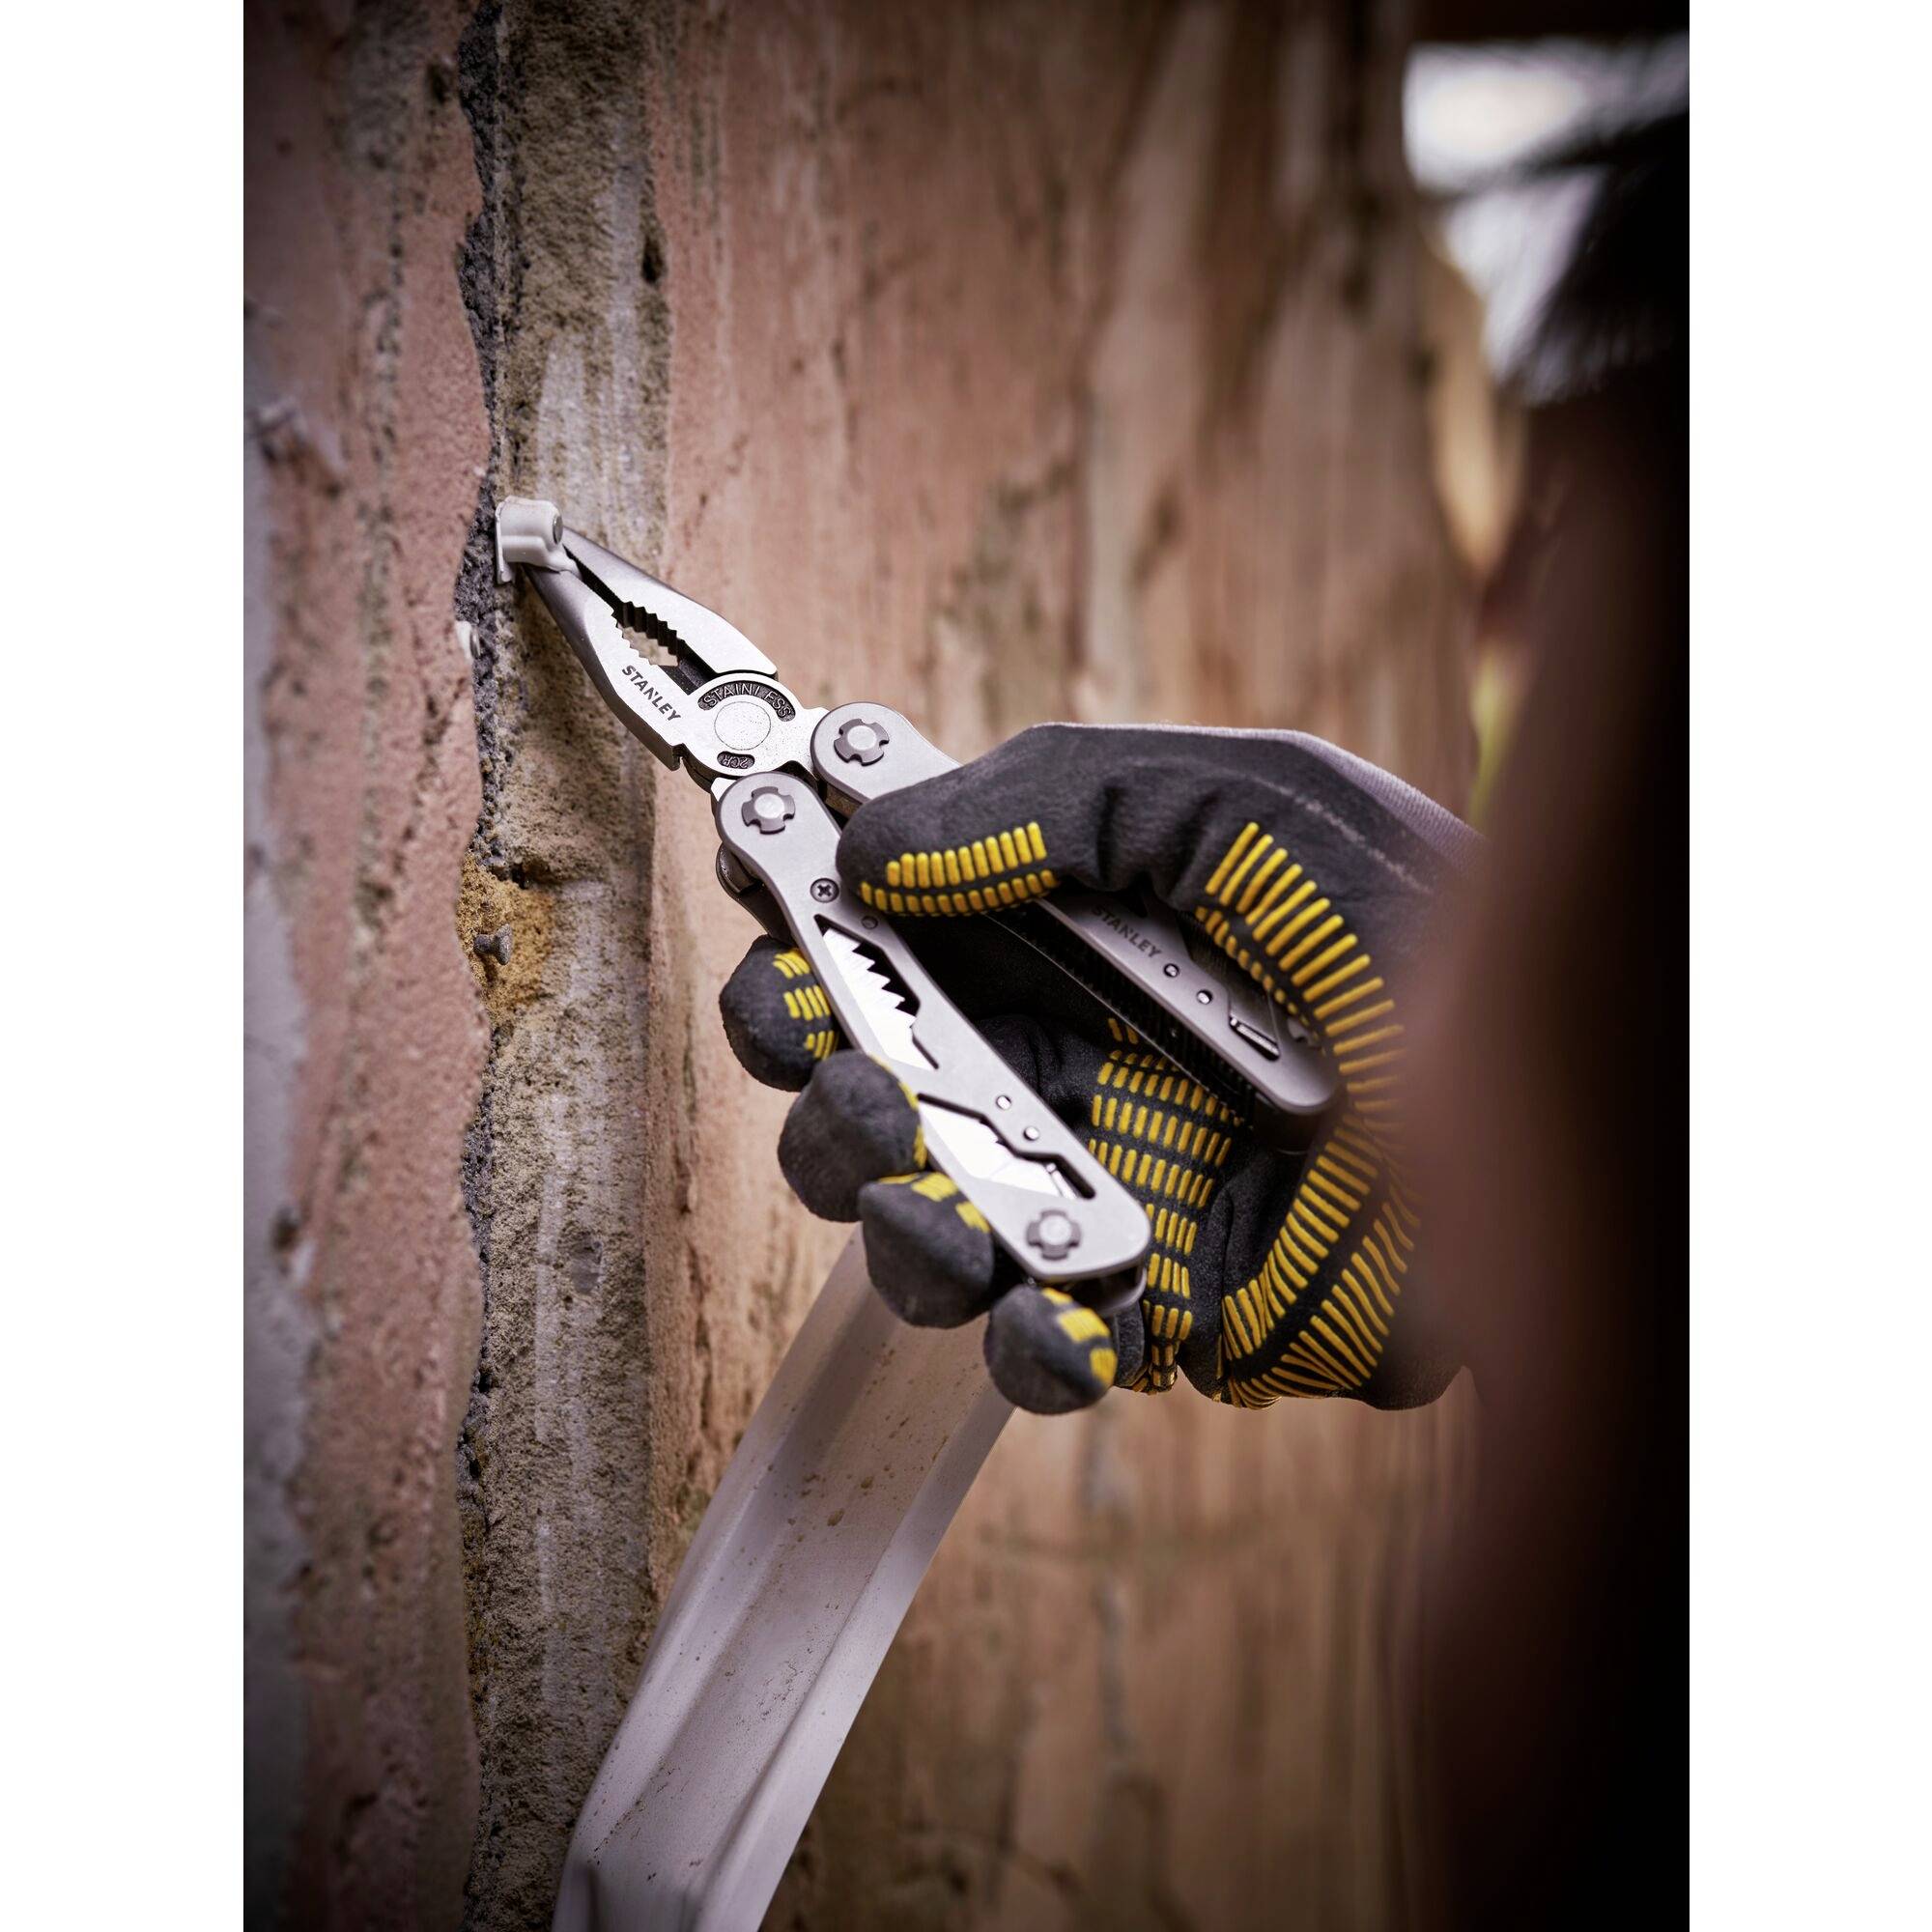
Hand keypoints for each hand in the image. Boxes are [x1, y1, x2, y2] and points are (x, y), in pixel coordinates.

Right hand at [720, 724, 1474, 1414]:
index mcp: (1070, 945)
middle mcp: (1070, 1069)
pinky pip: (1041, 1351)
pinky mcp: (1164, 1312)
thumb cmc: (1425, 929)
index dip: (810, 919)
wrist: (1581, 1109)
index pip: (892, 939)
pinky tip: (1049, 1307)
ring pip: (920, 1226)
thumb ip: (1058, 797)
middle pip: (870, 1087)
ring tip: (918, 1175)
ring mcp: (1106, 1195)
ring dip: (885, 1207)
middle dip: (815, 1073)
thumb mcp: (1249, 804)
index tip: (760, 882)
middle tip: (831, 1049)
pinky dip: (1018, 1340)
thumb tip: (873, 841)